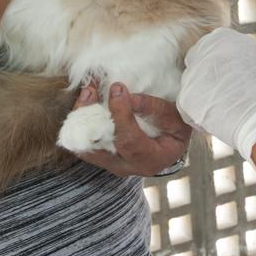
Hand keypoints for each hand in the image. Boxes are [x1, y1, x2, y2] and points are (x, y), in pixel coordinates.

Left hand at [71, 83, 191, 176]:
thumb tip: (129, 97)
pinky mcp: (101, 157)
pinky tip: (85, 103)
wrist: (169, 146)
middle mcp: (127, 166)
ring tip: (87, 92)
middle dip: (90, 116)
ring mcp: (111, 164)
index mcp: (150, 159)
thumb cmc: (175, 131)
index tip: (117, 89)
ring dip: (82, 118)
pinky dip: (80, 124)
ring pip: (86, 146)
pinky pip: (84, 144)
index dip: (120, 115)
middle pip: (100, 147)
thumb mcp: (175, 117)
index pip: (129, 141)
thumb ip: (154, 108)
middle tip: (90, 90)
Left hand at [177, 28, 255, 160]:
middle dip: (205, 83)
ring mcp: (193, 73)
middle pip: (195, 68)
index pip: (206, 51)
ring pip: (191, 90)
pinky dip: (201, 120)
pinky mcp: (186, 96)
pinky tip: (221, 122)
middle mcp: (204, 50)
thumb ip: (235, 57)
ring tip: (228, 111)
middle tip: (224, 99)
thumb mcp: (255, 59)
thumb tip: (228, 65)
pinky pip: (188, 111)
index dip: (215, 70)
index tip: (227, 82)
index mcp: (222, 37)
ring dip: (205, 102)